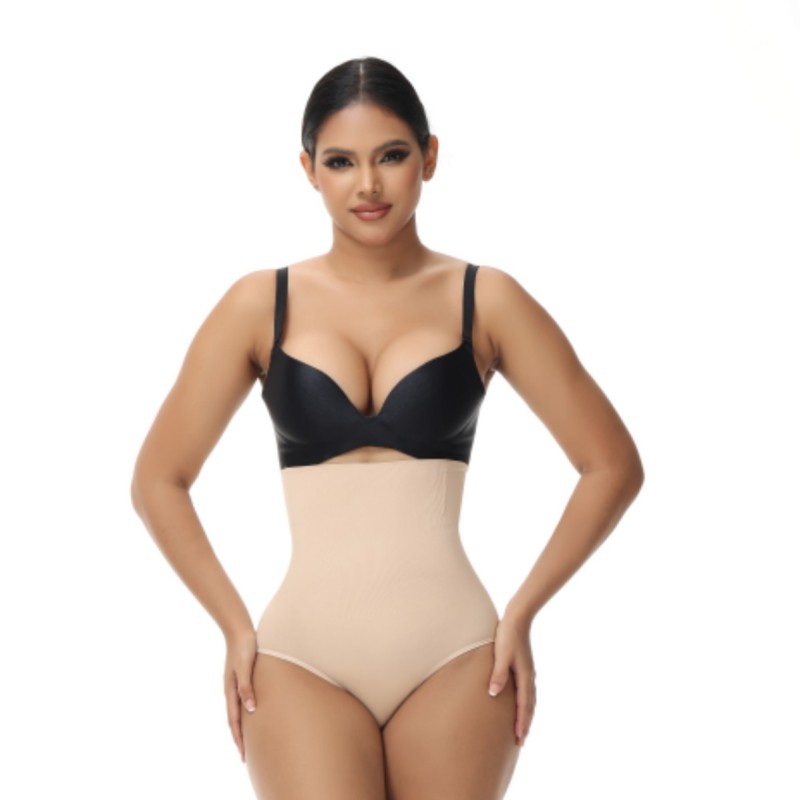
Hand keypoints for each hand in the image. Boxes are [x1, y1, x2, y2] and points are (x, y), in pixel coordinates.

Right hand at [223, 628, 257, 762]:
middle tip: (245, 756)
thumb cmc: (244, 647)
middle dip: (239, 738)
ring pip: (237, 711)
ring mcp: (235, 684)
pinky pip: (241, 700)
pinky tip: (251, 713)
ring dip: (241, 726)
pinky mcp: (240, 678)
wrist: (239, 630)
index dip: (239, 738)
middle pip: (234, 719)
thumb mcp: (246, 667)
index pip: (235, 720)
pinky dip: (244, 712)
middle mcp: (231, 690)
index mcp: (231, 690)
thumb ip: (247, 687)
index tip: (243, 754)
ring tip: (247, 739)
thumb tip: (251, 710)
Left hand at [487, 615, 535, 746]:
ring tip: (521, 727)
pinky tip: (521, 703)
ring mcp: (528, 672)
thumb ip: (498, 674)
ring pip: (530, 699)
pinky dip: (526, 703)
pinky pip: (528, 691)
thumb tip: (494, 694)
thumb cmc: (507, 635)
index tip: (518, 739)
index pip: (523, 706)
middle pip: (529, 706)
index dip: (521, 723)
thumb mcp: (501, 654)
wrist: (518, 618)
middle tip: (520, 741)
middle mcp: (529, 677)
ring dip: (526, 715)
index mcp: (525, 676)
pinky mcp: (525, 667)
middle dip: (525, 724)